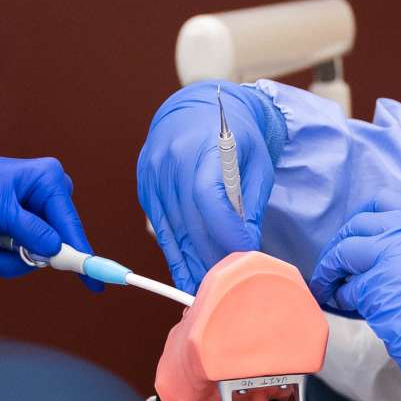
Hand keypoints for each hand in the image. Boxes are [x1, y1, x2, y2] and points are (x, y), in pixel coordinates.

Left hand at [0, 120, 94, 281]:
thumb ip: (29, 231)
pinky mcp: (13, 224)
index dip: (83, 255)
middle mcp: (44, 194)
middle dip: (18, 256)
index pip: (71, 226)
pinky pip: (15, 254)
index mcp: (48, 181)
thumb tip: (55, 250)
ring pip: (31, 255)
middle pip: (51, 246)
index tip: (97, 282)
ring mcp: (29, 211)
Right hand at [137, 83, 274, 293]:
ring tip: (205, 291)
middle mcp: (171, 159)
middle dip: (210, 256)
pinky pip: (160, 226)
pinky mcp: (145, 185)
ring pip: (172, 228)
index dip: (225, 231)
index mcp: (203, 146)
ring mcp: (153, 173)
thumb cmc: (235, 135)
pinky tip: (185, 273)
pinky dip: (173, 252)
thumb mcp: (255, 161)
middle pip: (189, 219)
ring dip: (189, 262)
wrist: (196, 109)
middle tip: (228, 286)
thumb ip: (250, 202)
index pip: (209, 197)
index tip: (243, 256)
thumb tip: (247, 246)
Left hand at [310, 196, 400, 400]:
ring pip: (345, 251)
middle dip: (340, 243)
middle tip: (334, 263)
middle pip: (359, 224)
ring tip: (329, 286)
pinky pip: (348, 288)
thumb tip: (382, 250)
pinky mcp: (378, 289)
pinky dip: (343, 298)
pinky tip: (347, 306)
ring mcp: (393, 258)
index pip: (386, 200)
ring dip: (331, 269)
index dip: (364, 216)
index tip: (354, 232)